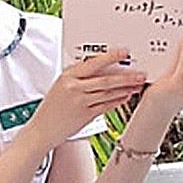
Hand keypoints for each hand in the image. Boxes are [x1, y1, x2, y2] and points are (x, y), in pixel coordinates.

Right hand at [28, 48, 146, 149]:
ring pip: (108, 92)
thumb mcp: (60, 85)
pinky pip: (106, 105)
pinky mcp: (86, 115)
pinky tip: (125, 96)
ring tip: (136, 84)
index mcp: (67, 76)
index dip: (111, 57)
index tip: (123, 52)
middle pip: (105, 79)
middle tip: (139, 73)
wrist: (42, 129)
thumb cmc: (51, 108)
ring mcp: (81, 102)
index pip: (93, 63)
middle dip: (125, 76)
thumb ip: (78, 76)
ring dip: (125, 88)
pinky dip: (117, 100)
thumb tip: (100, 68)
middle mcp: (74, 87)